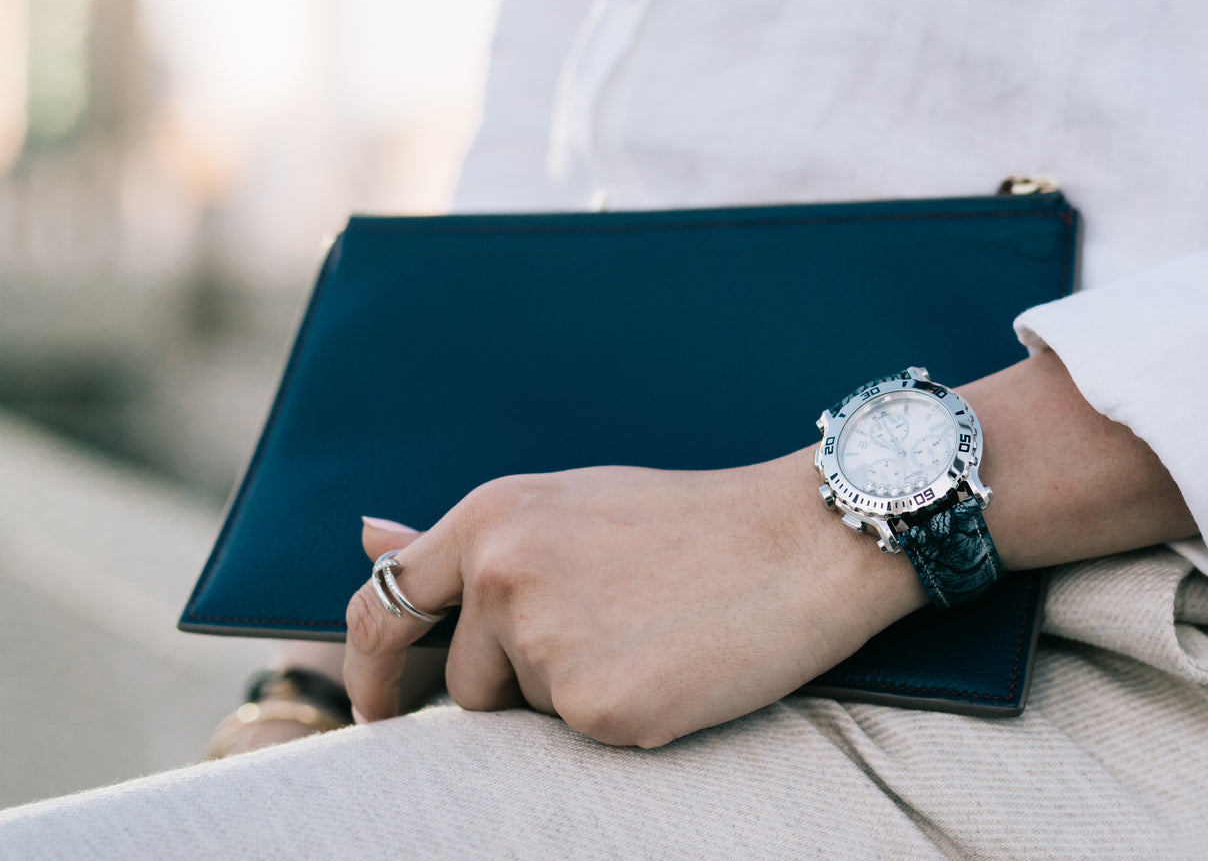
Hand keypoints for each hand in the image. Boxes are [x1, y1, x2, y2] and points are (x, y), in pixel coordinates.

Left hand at [345, 451, 923, 747]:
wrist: (805, 539)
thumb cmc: (694, 523)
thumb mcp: (571, 506)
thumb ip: (469, 541)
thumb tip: (363, 536)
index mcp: (491, 518)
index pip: (384, 606)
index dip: (372, 668)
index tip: (379, 707)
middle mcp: (500, 575)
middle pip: (467, 683)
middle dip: (517, 687)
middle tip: (607, 644)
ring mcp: (543, 640)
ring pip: (526, 716)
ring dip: (574, 698)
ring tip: (651, 636)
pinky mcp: (594, 703)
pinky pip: (584, 739)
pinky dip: (626, 718)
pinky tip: (675, 665)